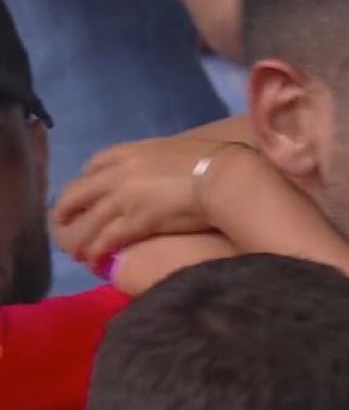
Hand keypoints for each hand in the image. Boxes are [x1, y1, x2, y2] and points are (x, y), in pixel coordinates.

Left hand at [51, 137, 228, 270]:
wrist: (223, 177)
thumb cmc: (212, 160)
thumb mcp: (178, 148)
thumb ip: (161, 158)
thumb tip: (165, 169)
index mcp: (131, 152)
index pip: (94, 164)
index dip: (85, 181)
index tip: (86, 193)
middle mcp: (119, 174)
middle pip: (78, 194)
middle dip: (66, 211)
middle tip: (64, 225)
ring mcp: (124, 199)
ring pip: (87, 222)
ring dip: (78, 239)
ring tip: (77, 253)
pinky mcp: (134, 222)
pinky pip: (105, 240)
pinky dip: (96, 251)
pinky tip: (94, 261)